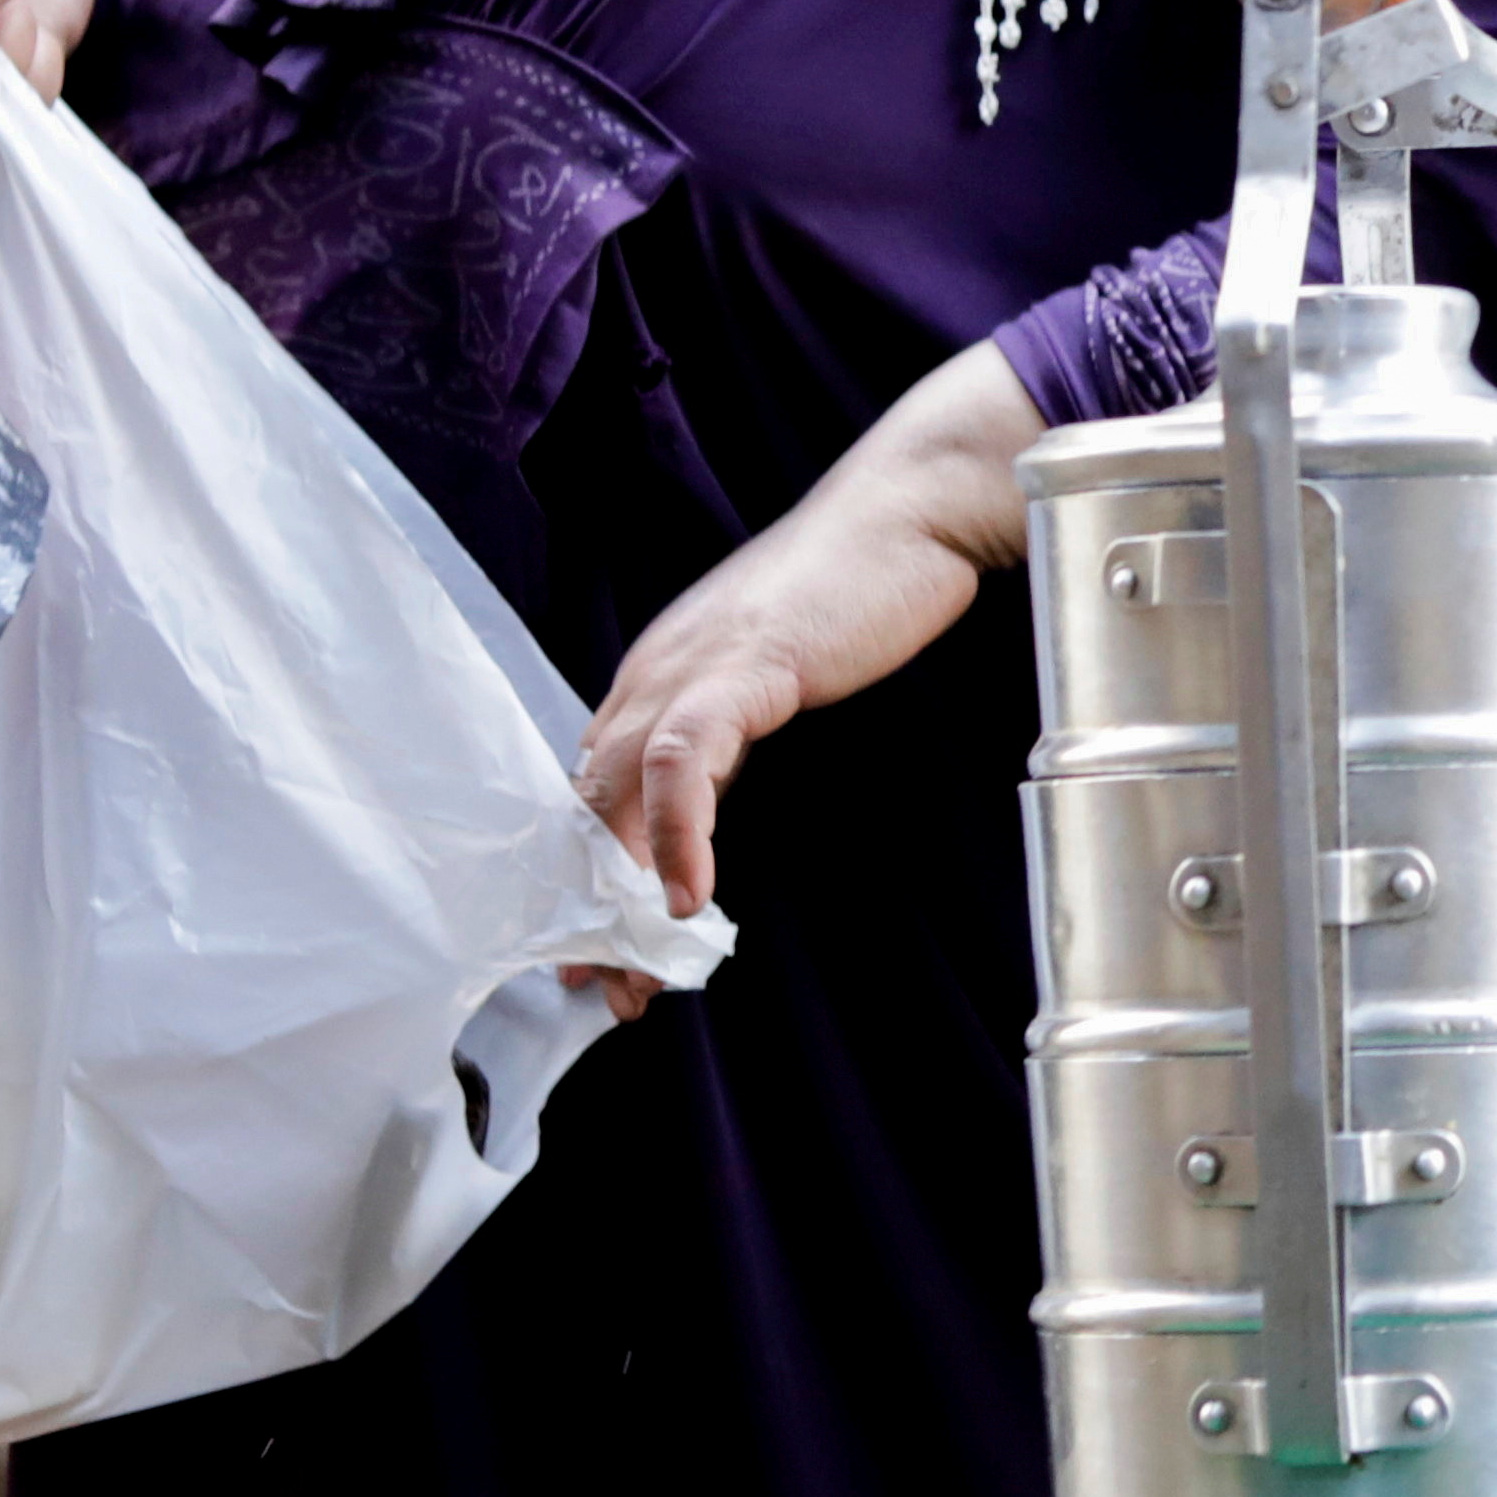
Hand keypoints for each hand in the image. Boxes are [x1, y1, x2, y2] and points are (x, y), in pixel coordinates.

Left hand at [570, 338, 1040, 1016]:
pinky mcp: (738, 666)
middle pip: (586, 805)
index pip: (593, 792)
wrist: (911, 508)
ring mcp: (687, 666)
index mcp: (658, 676)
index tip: (605, 956)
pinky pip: (682, 763)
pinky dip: (677, 834)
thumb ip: (726, 727)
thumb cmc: (857, 584)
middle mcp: (652, 673)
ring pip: (614, 792)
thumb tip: (701, 804)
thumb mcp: (770, 670)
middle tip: (609, 989)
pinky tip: (691, 895)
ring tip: (641, 969)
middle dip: (589, 909)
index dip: (590, 882)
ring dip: (620, 893)